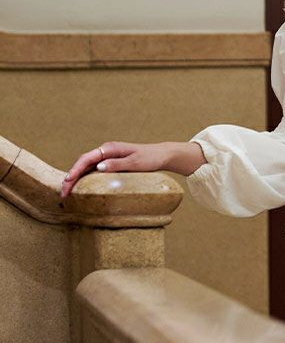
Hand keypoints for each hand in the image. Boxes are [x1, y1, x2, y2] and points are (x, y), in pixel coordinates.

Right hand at [60, 141, 205, 198]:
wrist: (162, 156)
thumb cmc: (150, 159)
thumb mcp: (135, 163)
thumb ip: (118, 165)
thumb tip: (99, 168)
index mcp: (109, 148)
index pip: (86, 158)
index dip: (75, 170)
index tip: (68, 182)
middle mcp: (106, 151)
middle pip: (83, 163)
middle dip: (71, 177)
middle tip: (64, 193)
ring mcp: (108, 157)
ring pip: (87, 167)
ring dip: (76, 178)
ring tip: (67, 192)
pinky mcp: (111, 164)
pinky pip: (94, 171)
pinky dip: (85, 178)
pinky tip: (81, 188)